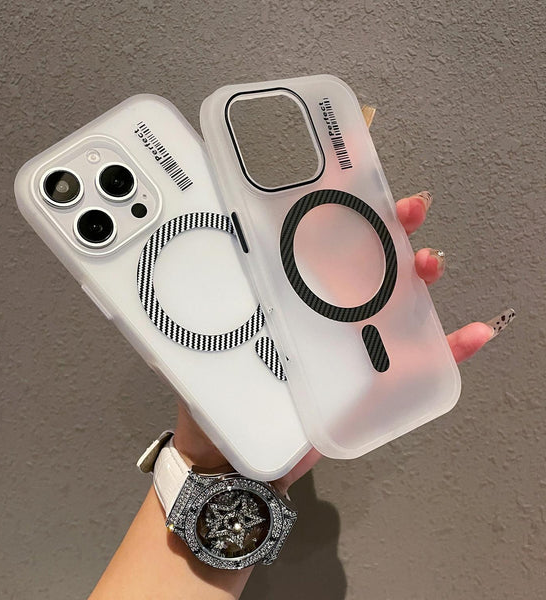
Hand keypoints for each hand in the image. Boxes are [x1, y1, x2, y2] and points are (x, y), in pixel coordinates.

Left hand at [173, 191, 513, 492]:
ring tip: (429, 263)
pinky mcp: (374, 386)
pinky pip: (421, 365)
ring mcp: (352, 349)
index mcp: (288, 303)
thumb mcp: (205, 351)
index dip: (340, 219)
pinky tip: (475, 333)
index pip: (318, 252)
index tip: (357, 190)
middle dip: (391, 234)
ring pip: (397, 306)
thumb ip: (201, 316)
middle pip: (365, 269)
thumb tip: (187, 270)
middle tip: (407, 212)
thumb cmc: (219, 403)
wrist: (237, 461)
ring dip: (421, 279)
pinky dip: (451, 349)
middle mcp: (324, 318)